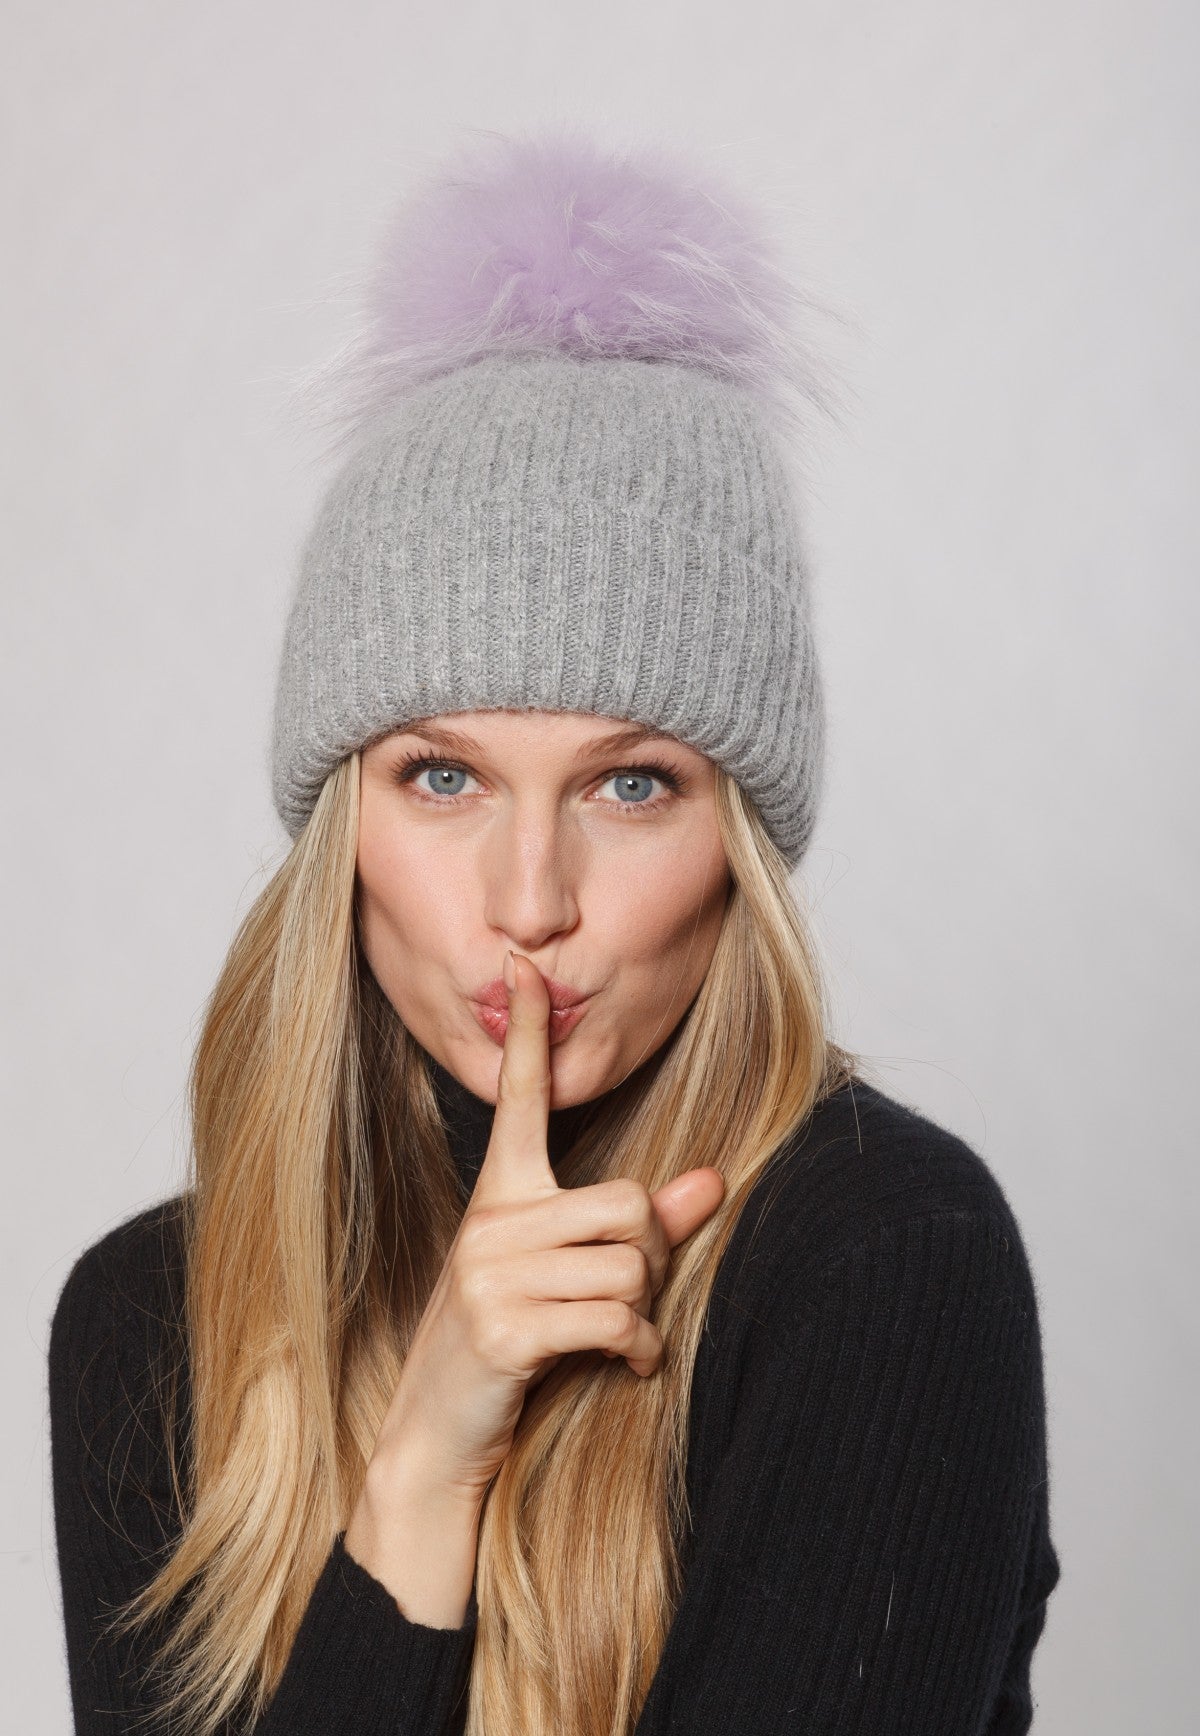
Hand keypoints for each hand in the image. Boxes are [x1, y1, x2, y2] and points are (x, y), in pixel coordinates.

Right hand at [365, 949, 725, 1503]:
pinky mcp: (504, 1329)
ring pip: (631, 1264)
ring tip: (621, 1335)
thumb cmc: (509, 1343)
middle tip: (634, 1295)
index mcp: (501, 1195)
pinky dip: (638, 1347)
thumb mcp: (565, 1277)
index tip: (527, 963)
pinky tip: (626, 1364)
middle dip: (654, 1257)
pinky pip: (614, 1317)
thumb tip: (711, 1181)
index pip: (517, 1098)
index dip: (528, 1032)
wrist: (437, 1434)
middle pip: (629, 1204)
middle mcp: (492, 1222)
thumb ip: (639, 1226)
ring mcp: (490, 1275)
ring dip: (646, 1311)